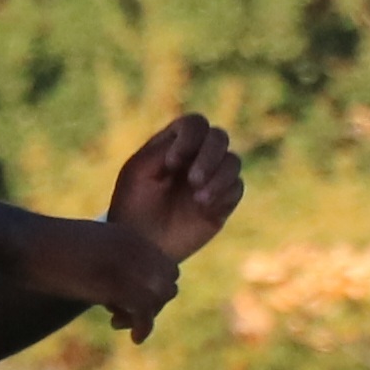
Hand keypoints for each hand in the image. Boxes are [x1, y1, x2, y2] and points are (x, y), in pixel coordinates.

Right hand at [10, 212, 183, 340]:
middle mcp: (134, 245)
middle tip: (121, 314)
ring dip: (147, 315)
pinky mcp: (114, 282)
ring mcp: (126, 263)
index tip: (124, 300)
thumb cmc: (41, 247)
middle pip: (168, 281)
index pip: (164, 265)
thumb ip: (104, 260)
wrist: (22, 240)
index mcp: (127, 234)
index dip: (152, 288)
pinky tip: (134, 337)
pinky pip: (146, 310)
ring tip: (118, 322)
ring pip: (161, 296)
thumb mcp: (84, 248)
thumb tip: (110, 287)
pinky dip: (144, 327)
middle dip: (153, 302)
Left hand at [108, 112, 244, 263]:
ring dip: (219, 176)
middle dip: (209, 155)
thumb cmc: (132, 205)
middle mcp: (197, 157)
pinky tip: (203, 206)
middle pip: (219, 137)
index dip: (190, 138)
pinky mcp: (222, 202)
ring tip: (199, 198)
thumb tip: (193, 142)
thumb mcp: (139, 172)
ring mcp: (212, 179)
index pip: (195, 125)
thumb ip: (163, 150)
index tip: (171, 164)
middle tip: (193, 180)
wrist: (140, 245)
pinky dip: (224, 192)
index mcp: (175, 144)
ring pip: (233, 161)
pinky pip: (237, 187)